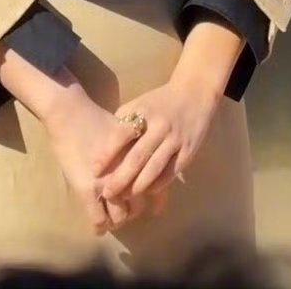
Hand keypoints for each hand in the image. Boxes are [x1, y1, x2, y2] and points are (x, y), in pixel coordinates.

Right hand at [41, 84, 149, 234]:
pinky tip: (99, 226)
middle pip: (137, 205)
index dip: (157, 201)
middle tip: (128, 210)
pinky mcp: (86, 189)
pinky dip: (99, 226)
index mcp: (138, 160)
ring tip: (112, 218)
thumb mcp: (126, 133)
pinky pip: (97, 219)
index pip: (155, 189)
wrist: (70, 113)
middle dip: (133, 211)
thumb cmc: (97, 119)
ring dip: (116, 220)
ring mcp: (106, 184)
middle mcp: (126, 174)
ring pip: (119, 217)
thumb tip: (153, 165)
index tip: (155, 209)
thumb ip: (139, 151)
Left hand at [96, 77, 220, 202]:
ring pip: (154, 168)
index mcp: (143, 111)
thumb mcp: (141, 103)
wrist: (195, 92)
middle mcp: (159, 126)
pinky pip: (171, 172)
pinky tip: (147, 192)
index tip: (95, 170)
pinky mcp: (188, 151)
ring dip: (138, 186)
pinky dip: (158, 184)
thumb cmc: (161, 100)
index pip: (121, 135)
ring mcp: (175, 140)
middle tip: (107, 193)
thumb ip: (125, 122)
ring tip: (124, 197)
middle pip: (137, 157)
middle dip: (120, 178)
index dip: (107, 154)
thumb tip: (105, 147)